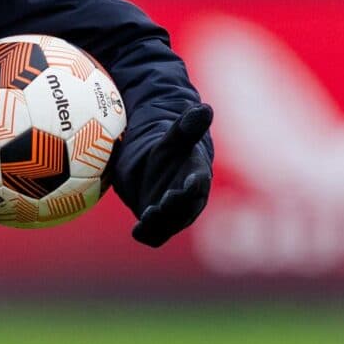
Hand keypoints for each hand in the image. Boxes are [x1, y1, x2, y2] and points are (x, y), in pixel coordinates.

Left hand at [114, 104, 214, 246]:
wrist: (152, 166)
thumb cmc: (169, 148)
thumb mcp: (174, 136)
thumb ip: (188, 127)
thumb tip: (205, 108)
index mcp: (196, 177)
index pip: (199, 183)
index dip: (195, 184)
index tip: (191, 183)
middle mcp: (188, 200)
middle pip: (185, 209)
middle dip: (176, 207)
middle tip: (164, 201)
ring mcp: (172, 215)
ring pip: (170, 225)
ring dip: (160, 223)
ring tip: (148, 214)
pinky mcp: (156, 225)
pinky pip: (153, 235)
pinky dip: (147, 234)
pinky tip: (137, 229)